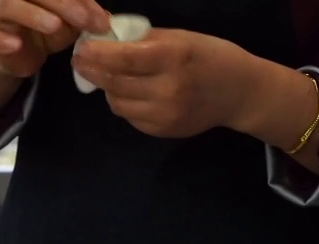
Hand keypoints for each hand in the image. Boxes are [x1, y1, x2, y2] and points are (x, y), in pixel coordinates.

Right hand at [0, 0, 110, 77]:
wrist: (17, 53)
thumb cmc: (45, 28)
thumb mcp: (70, 22)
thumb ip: (85, 16)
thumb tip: (105, 20)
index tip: (100, 19)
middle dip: (64, 4)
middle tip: (83, 20)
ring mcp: (0, 15)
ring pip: (11, 6)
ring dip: (34, 15)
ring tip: (54, 26)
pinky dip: (2, 40)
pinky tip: (15, 44)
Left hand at [71, 29, 261, 137]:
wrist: (238, 92)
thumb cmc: (210, 56)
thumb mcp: (181, 37)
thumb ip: (144, 38)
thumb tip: (107, 36)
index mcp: (173, 58)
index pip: (123, 58)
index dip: (97, 54)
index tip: (81, 48)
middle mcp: (168, 89)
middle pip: (115, 83)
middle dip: (92, 71)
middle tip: (80, 61)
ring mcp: (165, 115)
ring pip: (117, 103)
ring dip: (107, 88)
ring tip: (107, 76)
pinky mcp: (163, 131)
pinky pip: (130, 117)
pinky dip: (123, 103)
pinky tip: (129, 92)